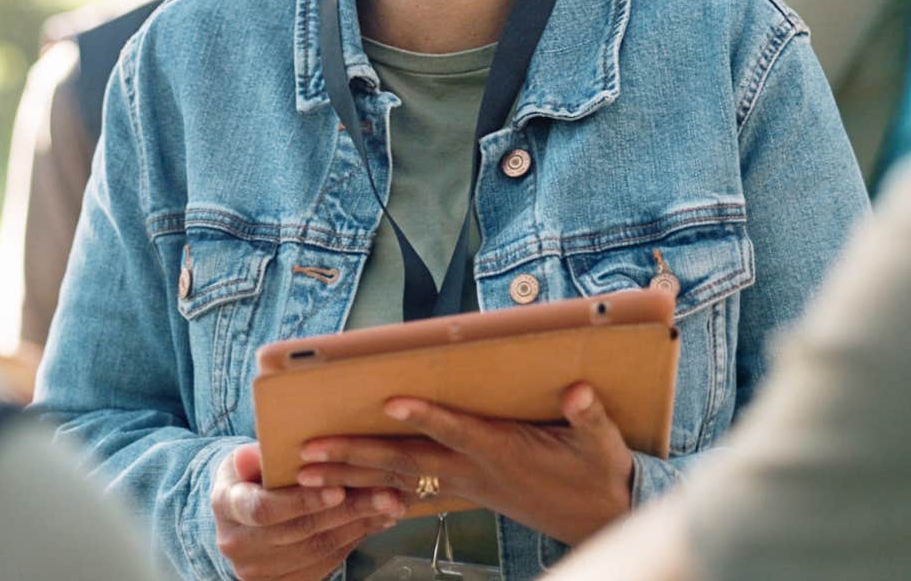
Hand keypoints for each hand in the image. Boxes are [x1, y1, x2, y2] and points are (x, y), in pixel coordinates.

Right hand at [211, 442, 405, 580]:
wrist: (241, 516)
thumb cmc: (250, 477)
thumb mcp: (245, 459)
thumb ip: (253, 458)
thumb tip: (254, 454)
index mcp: (226, 506)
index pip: (264, 509)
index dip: (302, 501)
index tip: (338, 490)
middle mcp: (238, 544)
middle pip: (300, 531)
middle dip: (347, 511)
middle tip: (384, 493)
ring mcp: (258, 569)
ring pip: (318, 549)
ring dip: (359, 525)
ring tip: (389, 504)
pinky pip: (325, 562)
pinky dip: (354, 540)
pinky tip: (375, 521)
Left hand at [296, 383, 633, 546]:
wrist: (597, 518)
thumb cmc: (597, 474)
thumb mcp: (602, 444)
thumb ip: (589, 416)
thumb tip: (578, 392)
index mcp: (503, 452)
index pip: (457, 431)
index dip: (426, 417)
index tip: (390, 401)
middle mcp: (474, 471)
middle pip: (407, 462)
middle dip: (357, 456)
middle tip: (311, 451)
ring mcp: (463, 485)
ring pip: (397, 479)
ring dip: (351, 474)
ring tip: (307, 470)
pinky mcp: (461, 492)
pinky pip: (407, 493)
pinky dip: (372, 490)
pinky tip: (342, 491)